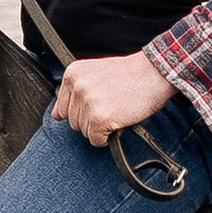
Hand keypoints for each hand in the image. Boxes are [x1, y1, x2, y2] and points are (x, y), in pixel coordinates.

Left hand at [54, 52, 174, 145]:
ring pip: (84, 132)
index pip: (62, 108)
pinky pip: (96, 140)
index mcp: (72, 74)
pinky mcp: (99, 118)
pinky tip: (120, 120)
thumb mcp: (96, 74)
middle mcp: (76, 87)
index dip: (81, 112)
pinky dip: (109, 137)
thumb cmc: (130, 74)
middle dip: (91, 120)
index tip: (96, 106)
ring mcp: (87, 102)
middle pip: (73, 122)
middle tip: (112, 106)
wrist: (154, 72)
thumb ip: (76, 92)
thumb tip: (57, 115)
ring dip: (101, 128)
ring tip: (117, 110)